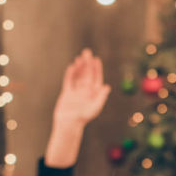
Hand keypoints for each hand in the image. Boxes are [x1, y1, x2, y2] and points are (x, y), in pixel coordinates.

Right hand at [45, 50, 111, 167]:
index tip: (96, 59)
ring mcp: (76, 92)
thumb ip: (101, 97)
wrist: (69, 123)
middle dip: (87, 63)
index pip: (96, 78)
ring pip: (78, 76)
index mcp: (93, 94)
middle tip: (87, 52)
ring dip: (79, 67)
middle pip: (87, 74)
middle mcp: (86, 92)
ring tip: (79, 58)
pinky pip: (69, 81)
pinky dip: (70, 74)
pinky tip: (72, 67)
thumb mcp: (94, 107)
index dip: (96, 68)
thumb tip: (107, 86)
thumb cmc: (83, 118)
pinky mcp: (67, 94)